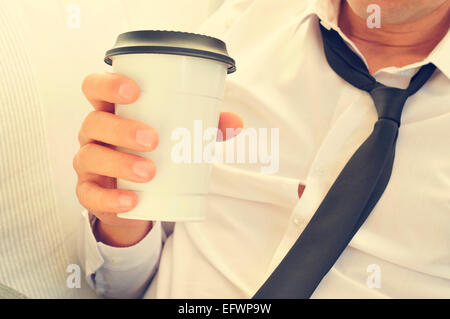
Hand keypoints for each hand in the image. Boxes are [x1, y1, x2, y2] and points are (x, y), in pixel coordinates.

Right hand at [73, 72, 242, 246]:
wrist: (137, 197)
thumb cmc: (155, 154)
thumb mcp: (178, 137)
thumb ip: (206, 127)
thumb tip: (237, 122)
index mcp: (113, 112)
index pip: (95, 88)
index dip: (108, 84)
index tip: (135, 90)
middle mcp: (95, 135)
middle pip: (94, 122)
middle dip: (121, 129)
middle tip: (153, 139)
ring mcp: (88, 164)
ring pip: (90, 157)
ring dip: (120, 163)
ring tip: (150, 171)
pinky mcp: (90, 192)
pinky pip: (90, 195)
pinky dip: (110, 198)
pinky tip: (131, 201)